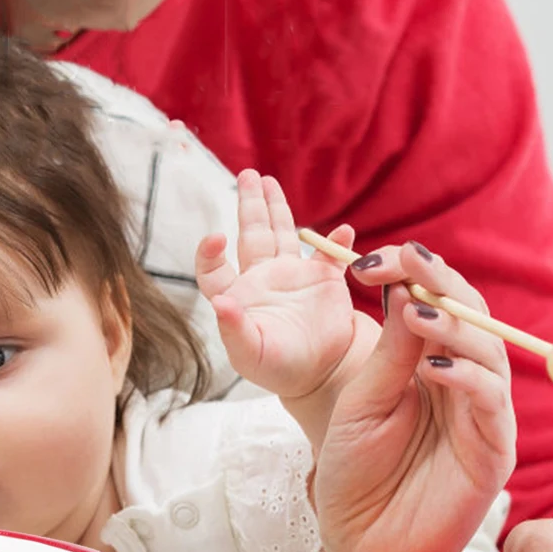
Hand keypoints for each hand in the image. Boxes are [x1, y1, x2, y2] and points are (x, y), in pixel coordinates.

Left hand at [196, 172, 374, 442]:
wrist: (320, 377)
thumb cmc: (278, 368)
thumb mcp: (251, 354)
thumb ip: (234, 329)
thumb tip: (220, 304)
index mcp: (238, 294)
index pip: (215, 267)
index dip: (210, 252)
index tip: (216, 237)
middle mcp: (262, 278)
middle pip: (252, 233)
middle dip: (249, 203)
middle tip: (248, 175)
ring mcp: (294, 275)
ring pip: (283, 232)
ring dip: (277, 207)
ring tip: (268, 180)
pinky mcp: (324, 280)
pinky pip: (330, 254)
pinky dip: (336, 240)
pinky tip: (342, 229)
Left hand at [314, 241, 515, 551]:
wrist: (361, 543)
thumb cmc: (358, 471)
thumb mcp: (363, 398)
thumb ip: (390, 352)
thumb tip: (403, 287)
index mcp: (431, 364)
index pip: (436, 301)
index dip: (410, 273)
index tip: (368, 258)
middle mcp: (464, 384)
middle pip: (471, 317)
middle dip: (440, 282)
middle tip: (407, 259)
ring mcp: (482, 417)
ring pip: (488, 353)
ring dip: (455, 325)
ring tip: (417, 310)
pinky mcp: (493, 455)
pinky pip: (492, 406)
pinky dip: (467, 379)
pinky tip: (433, 369)